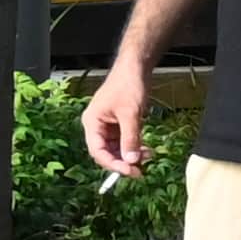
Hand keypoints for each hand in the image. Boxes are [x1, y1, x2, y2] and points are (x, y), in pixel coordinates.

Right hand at [78, 59, 149, 180]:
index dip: (112, 164)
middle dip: (123, 162)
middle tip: (140, 171)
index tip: (129, 171)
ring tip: (148, 156)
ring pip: (117, 149)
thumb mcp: (131, 114)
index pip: (98, 151)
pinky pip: (125, 141)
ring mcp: (108, 125)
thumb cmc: (128, 86)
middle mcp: (97, 126)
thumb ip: (130, 139)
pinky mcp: (119, 124)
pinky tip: (147, 149)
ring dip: (131, 155)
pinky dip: (135, 146)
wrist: (136, 68)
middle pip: (106, 152)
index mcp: (92, 123)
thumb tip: (131, 161)